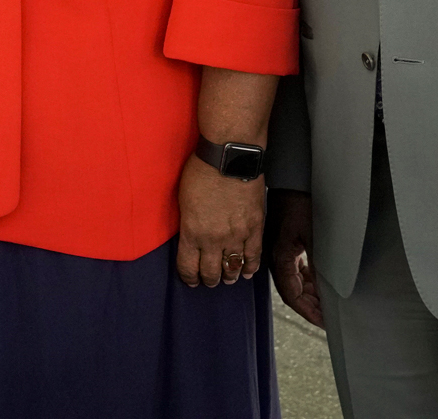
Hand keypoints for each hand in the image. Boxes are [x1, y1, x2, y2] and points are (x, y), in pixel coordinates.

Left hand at [176, 155, 263, 287]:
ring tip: (228, 278)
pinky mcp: (254, 227)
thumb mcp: (183, 200)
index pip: (188, 267)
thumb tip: (191, 237)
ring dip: (229, 276)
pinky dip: (251, 267)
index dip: (189, 277)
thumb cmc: (202, 170)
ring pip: (233, 267)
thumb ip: (188, 224)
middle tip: (209, 280)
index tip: (191, 280)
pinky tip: (247, 272)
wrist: (229, 156)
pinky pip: (254, 255)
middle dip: (209, 280)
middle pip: (211, 272)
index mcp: (192, 232)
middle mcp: (213, 239)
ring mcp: (236, 235)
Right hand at [268, 188, 322, 326]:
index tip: (325, 323)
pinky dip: (307, 280)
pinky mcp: (285, 244)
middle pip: (292, 292)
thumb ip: (318, 264)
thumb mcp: (313, 235)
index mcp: (280, 259)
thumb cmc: (301, 203)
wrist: (291, 179)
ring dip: (309, 294)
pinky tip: (318, 282)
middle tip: (329, 318)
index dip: (309, 312)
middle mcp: (276, 259)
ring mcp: (279, 251)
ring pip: (293, 282)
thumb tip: (327, 291)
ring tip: (327, 303)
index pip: (293, 297)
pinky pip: (294, 269)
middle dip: (310, 307)